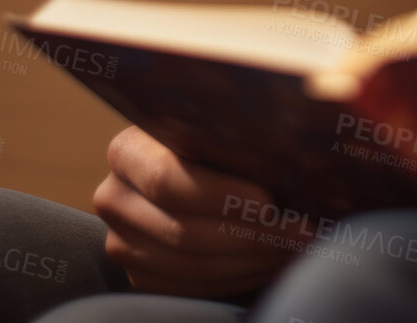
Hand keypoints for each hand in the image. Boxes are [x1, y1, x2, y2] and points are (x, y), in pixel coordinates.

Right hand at [92, 125, 294, 296]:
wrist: (196, 175)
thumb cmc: (218, 142)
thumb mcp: (218, 127)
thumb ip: (240, 130)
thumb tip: (297, 137)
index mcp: (127, 152)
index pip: (168, 181)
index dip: (221, 196)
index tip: (269, 202)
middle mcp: (114, 199)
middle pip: (183, 231)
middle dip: (252, 235)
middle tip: (303, 232)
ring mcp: (122, 243)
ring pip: (194, 267)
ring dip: (255, 260)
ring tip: (297, 247)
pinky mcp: (140, 276)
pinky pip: (193, 289)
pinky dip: (241, 278)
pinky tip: (273, 261)